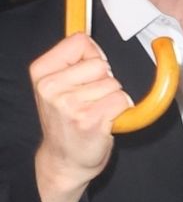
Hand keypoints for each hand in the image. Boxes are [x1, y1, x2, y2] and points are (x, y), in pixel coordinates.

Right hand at [30, 34, 131, 201]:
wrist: (64, 161)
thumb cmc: (66, 123)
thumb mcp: (56, 87)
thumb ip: (73, 62)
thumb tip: (93, 41)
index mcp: (41, 72)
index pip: (79, 42)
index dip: (93, 56)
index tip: (89, 72)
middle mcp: (52, 87)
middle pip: (100, 64)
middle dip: (104, 80)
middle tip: (92, 99)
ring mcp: (71, 104)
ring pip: (113, 84)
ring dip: (112, 98)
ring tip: (96, 111)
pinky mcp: (91, 120)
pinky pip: (121, 101)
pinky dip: (121, 110)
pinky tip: (106, 121)